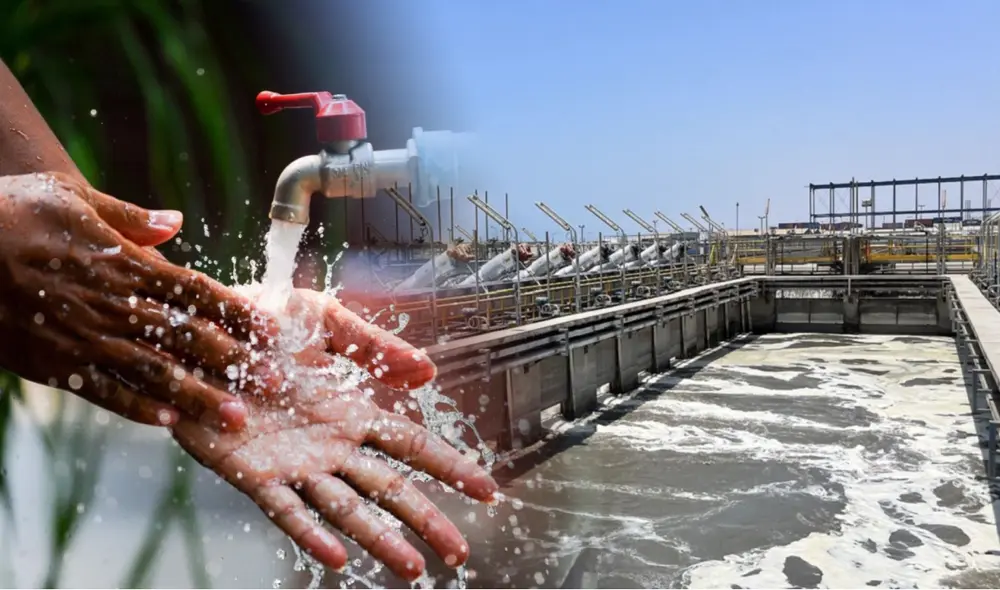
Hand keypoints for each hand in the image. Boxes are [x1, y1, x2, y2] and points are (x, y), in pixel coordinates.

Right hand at [0, 172, 276, 429]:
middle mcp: (114, 304)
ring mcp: (86, 338)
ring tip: (235, 418)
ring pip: (155, 373)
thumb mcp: (72, 196)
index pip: (196, 291)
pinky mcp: (57, 365)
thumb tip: (176, 221)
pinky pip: (105, 392)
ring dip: (199, 397)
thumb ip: (129, 216)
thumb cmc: (12, 212)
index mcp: (124, 262)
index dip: (238, 311)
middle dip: (236, 362)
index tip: (272, 330)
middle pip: (188, 338)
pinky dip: (138, 409)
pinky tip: (170, 424)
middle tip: (277, 384)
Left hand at [172, 290, 495, 580]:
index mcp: (351, 411)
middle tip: (460, 554)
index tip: (488, 491)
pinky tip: (335, 556)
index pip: (413, 446)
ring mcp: (295, 464)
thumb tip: (428, 368)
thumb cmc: (258, 321)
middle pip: (390, 489)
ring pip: (347, 510)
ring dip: (381, 539)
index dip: (451, 467)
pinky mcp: (252, 474)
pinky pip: (286, 510)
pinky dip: (311, 534)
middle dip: (428, 520)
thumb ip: (372, 344)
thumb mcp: (321, 320)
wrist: (192, 330)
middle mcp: (331, 445)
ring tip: (413, 568)